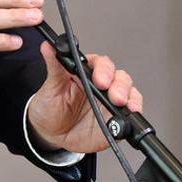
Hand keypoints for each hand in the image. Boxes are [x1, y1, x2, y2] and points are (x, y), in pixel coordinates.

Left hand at [27, 41, 144, 152]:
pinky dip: (133, 114)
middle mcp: (101, 86)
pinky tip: (127, 116)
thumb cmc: (50, 108)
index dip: (104, 69)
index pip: (100, 63)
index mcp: (85, 73)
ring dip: (129, 97)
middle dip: (120, 85)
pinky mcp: (116, 120)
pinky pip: (130, 115)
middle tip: (114, 95)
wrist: (51, 134)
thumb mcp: (50, 88)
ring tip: (122, 104)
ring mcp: (110, 102)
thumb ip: (53, 67)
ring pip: (129, 92)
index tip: (100, 79)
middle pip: (119, 77)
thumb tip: (48, 46)